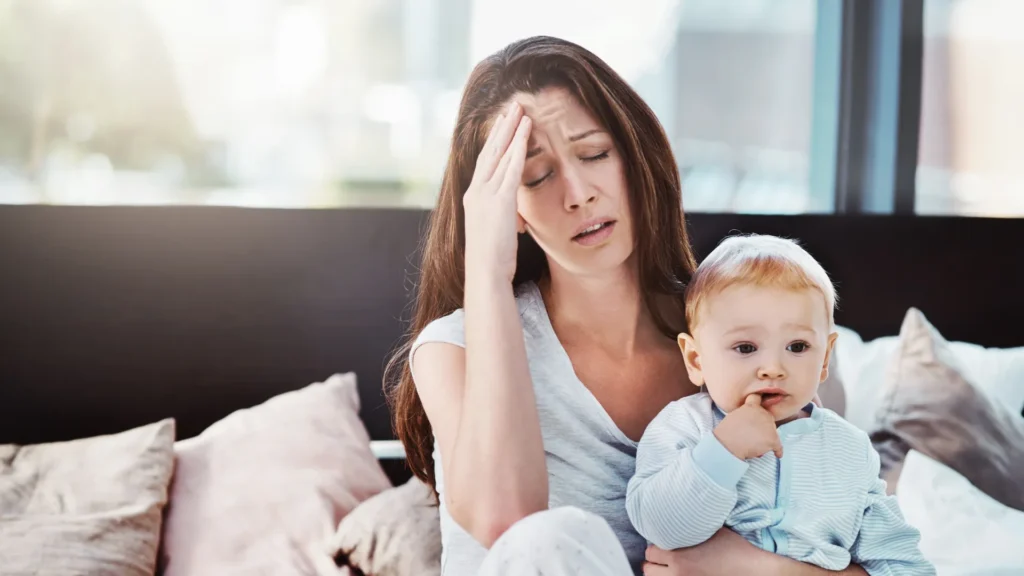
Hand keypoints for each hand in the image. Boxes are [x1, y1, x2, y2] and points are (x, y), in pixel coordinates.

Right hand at [462, 100, 531, 283]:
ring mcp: (486, 194)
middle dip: (502, 126)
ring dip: (512, 129)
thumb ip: (505, 220)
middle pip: (490, 150)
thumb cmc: (492, 260)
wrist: (485, 273)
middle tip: (512, 106)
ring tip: (521, 109)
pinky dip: (518, 146)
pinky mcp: (499, 200)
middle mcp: (476, 191)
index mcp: (473, 198)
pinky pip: (511, 167)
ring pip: (500, 153)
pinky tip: (526, 130)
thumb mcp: (496, 234)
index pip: (485, 162)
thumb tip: (517, 221)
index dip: (494, 141)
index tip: (503, 123)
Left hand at [642, 529, 761, 575]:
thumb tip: (681, 512)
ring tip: (671, 567)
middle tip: (663, 556)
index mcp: (679, 557)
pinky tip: (682, 573)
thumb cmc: (735, 548)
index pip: (650, 552)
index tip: (662, 543)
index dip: (656, 546)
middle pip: (649, 570)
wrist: (753, 570)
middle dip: (655, 562)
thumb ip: (691, 525)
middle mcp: (679, 574)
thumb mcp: (711, 530)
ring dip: (661, 573)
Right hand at [713, 394, 782, 459]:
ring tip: (755, 446)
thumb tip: (751, 423)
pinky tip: (777, 454)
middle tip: (754, 435)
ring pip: (772, 434)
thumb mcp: (734, 417)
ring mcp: (769, 426)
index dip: (759, 400)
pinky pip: (778, 447)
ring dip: (767, 440)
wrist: (727, 444)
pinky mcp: (772, 438)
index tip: (761, 401)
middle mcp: (762, 413)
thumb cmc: (726, 433)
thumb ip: (745, 415)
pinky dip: (778, 451)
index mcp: (751, 406)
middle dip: (764, 427)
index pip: (757, 398)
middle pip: (768, 419)